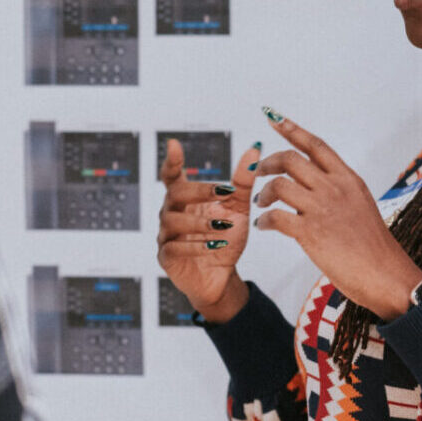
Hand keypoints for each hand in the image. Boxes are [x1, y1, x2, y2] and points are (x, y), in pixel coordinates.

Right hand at [155, 138, 260, 321]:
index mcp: (185, 198)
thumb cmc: (226, 239)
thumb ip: (243, 181)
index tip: (173, 144)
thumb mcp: (238, 208)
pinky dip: (194, 246)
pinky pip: (175, 247)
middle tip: (223, 192)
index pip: (171, 175)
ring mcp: (166, 235)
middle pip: (175, 193)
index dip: (172, 160)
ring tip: (223, 228)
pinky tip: (214, 246)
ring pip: (173, 221)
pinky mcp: (167, 257)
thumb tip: (255, 149)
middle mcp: (171, 213)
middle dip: (199, 191)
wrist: (223, 276)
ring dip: (199, 223)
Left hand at [252, 112, 421, 320]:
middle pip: (291, 159)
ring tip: (262, 205)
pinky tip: (264, 226)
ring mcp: (323, 208)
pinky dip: (265, 220)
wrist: (387, 275)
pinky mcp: (311, 232)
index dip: (292, 129)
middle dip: (268, 162)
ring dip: (264, 193)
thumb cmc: (375, 248)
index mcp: (349, 180)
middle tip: (259, 172)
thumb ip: (339, 192)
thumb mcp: (361, 207)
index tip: (273, 118)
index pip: (316, 146)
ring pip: (279, 184)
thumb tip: (316, 186)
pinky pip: (276, 217)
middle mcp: (335, 188)